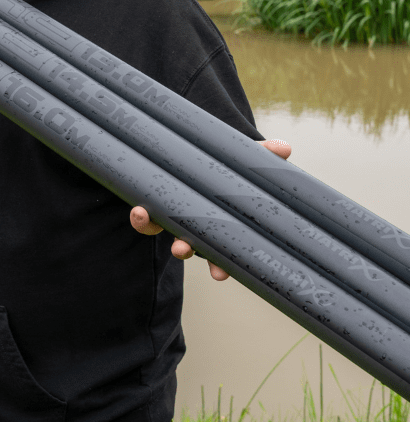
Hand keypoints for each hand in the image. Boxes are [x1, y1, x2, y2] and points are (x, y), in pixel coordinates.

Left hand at [129, 138, 292, 280]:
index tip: (219, 274)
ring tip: (142, 215)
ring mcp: (166, 211)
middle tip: (182, 249)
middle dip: (182, 249)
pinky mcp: (147, 197)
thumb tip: (283, 147)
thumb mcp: (244, 161)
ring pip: (154, 227)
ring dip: (147, 225)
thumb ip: (262, 156)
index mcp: (214, 220)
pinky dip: (140, 215)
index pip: (218, 250)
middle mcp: (189, 221)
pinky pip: (141, 212)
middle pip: (184, 243)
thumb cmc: (226, 164)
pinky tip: (138, 208)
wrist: (192, 152)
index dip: (218, 265)